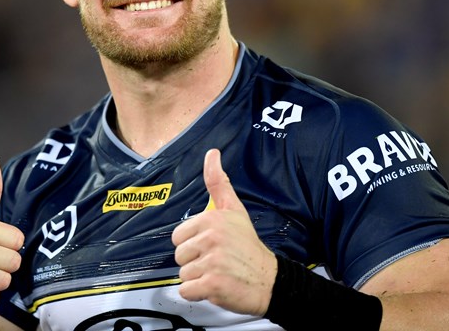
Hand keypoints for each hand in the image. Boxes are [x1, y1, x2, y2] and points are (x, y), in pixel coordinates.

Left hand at [171, 149, 276, 315]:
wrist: (270, 280)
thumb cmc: (249, 247)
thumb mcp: (234, 210)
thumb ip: (218, 183)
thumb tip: (212, 154)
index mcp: (212, 219)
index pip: (178, 236)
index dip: (192, 244)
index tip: (211, 246)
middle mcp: (211, 238)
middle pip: (179, 255)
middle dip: (194, 262)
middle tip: (216, 261)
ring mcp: (212, 262)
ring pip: (183, 274)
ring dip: (197, 278)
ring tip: (218, 273)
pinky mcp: (212, 284)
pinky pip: (186, 291)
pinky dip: (198, 293)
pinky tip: (215, 286)